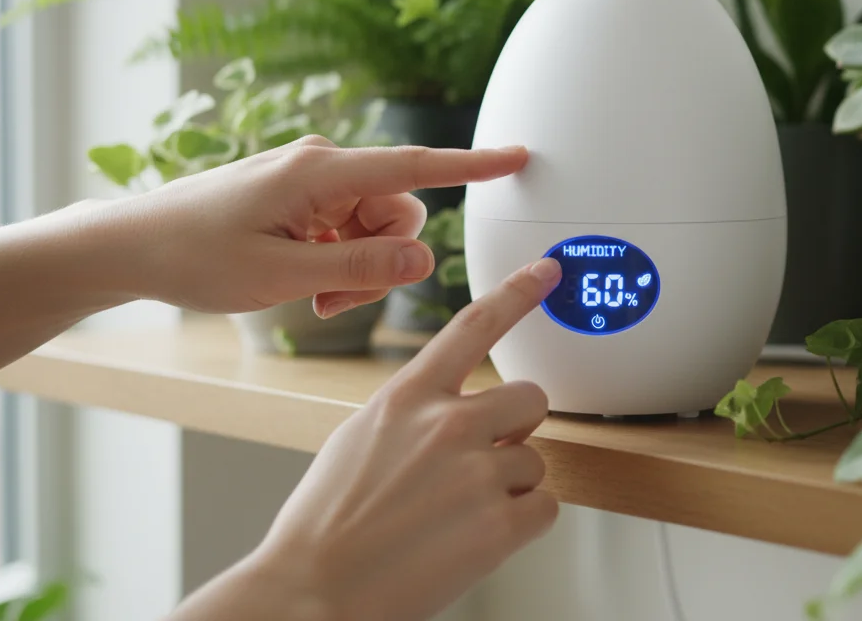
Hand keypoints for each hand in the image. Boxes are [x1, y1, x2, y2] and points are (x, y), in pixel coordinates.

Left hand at [101, 135, 527, 315]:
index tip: (518, 156)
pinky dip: (336, 260)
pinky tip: (299, 283)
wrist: (132, 245)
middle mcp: (320, 164)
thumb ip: (359, 269)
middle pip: (397, 210)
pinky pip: (346, 227)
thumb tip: (424, 258)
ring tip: (308, 296)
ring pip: (374, 226)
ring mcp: (309, 179)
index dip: (472, 165)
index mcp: (320, 172)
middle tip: (330, 300)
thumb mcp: (282, 276)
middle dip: (382, 259)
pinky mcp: (298, 195)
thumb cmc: (193, 256)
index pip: (414, 166)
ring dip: (356, 266)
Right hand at [170, 258, 562, 620]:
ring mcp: (477, 472)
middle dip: (515, 430)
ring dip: (510, 488)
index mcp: (407, 396)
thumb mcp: (359, 439)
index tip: (548, 272)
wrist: (313, 590)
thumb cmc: (327, 524)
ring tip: (457, 517)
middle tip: (482, 464)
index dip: (518, 293)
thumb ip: (413, 414)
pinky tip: (475, 540)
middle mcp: (447, 423)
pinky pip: (546, 508)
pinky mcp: (500, 523)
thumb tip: (452, 414)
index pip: (474, 325)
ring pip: (535, 462)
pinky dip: (521, 526)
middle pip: (529, 399)